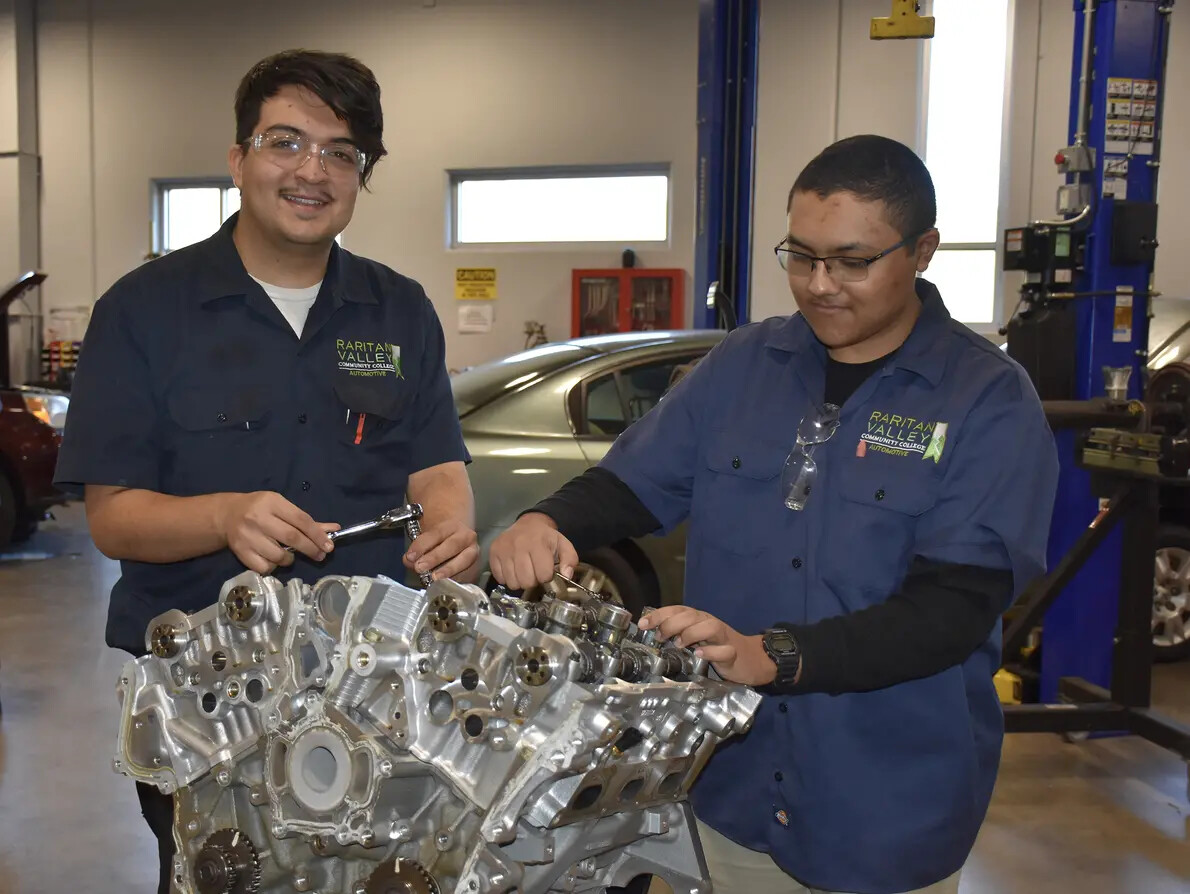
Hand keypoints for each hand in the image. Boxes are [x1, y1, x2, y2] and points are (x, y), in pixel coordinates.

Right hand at [215, 491, 337, 574]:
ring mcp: (248, 536)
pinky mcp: (240, 552)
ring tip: (291, 556)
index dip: (317, 534)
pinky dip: (274, 566)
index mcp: (272, 502)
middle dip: (311, 549)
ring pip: (279, 555)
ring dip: (291, 559)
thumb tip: (334, 529)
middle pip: (292, 538)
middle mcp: (258, 518)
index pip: (301, 520)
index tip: (329, 545)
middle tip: (321, 555)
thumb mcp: (282, 507)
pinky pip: (265, 567)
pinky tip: (273, 559)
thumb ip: (306, 520)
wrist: (227, 515)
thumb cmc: (261, 509)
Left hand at [404, 518, 479, 580]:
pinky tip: (444, 583)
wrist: (458, 542)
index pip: (436, 534)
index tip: (410, 557)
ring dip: (448, 569)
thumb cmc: (441, 542)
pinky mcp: (475, 566)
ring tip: (434, 577)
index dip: (422, 545)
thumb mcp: (428, 540)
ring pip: (463, 560)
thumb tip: (409, 561)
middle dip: (435, 557)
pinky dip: (455, 579)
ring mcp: (473, 551)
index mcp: (451, 526)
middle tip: (420, 567)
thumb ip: (417, 549)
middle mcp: (465, 536)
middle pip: (452, 545)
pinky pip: (466, 573)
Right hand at [488, 513, 579, 590]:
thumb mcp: (563, 544)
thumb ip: (570, 560)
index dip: (546, 576)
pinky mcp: (493, 553)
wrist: (528, 524)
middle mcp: (518, 546)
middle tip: (534, 572)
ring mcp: (503, 550)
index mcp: (538, 543)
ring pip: (512, 582)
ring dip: (520, 581)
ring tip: (524, 571)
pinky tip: (514, 569)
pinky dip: (507, 578)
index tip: (546, 571)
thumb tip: (566, 575)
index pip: (543, 575)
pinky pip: (500, 578)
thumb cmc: (546, 538)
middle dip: (533, 581)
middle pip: (526, 581)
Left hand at [639, 606, 776, 686]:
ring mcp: (723, 637)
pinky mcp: (733, 653)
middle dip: (672, 624)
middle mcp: (710, 623)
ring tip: (680, 645)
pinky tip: (700, 655)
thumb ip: (677, 635)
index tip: (643, 624)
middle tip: (660, 637)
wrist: (751, 659)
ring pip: (710, 626)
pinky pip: (725, 650)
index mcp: (698, 619)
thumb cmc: (717, 648)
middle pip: (691, 615)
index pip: (677, 610)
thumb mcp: (695, 639)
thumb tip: (650, 635)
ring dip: (692, 634)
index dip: (659, 615)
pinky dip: (712, 651)